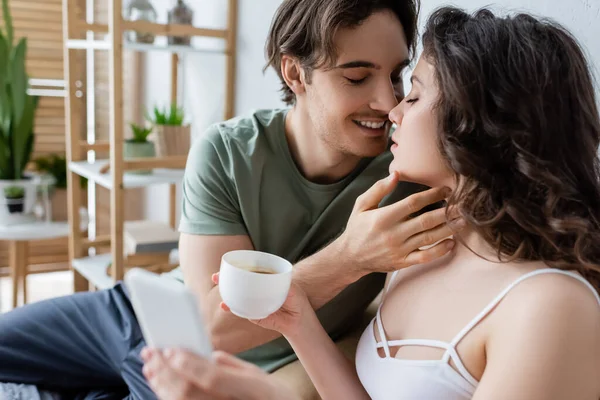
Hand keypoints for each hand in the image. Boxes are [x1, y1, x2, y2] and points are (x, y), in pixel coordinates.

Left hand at [142, 347, 297, 399]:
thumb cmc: (273, 397)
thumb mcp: (258, 376)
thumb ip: (231, 365)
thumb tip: (206, 354)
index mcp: (250, 389)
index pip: (211, 377)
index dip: (188, 363)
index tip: (170, 349)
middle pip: (189, 391)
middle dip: (165, 370)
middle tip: (151, 352)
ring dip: (161, 384)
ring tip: (151, 367)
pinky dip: (168, 397)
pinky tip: (161, 386)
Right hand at [213, 273, 312, 337]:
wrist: (299, 321)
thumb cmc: (297, 300)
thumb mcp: (293, 288)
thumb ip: (285, 284)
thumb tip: (275, 279)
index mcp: (265, 280)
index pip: (249, 271)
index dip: (238, 267)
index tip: (228, 264)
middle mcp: (257, 290)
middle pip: (239, 283)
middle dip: (225, 278)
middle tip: (216, 276)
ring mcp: (253, 302)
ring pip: (236, 296)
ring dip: (225, 291)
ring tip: (218, 286)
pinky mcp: (253, 314)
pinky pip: (241, 310)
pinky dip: (232, 308)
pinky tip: (225, 305)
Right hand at [339, 171, 463, 275]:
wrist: (349, 257)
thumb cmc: (356, 229)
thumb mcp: (361, 205)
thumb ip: (378, 189)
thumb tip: (396, 174)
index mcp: (383, 217)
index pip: (413, 203)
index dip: (431, 195)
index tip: (445, 190)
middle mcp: (393, 234)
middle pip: (426, 220)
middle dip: (446, 211)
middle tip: (462, 205)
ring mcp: (399, 249)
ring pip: (429, 238)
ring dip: (448, 228)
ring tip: (463, 221)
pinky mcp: (403, 262)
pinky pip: (425, 256)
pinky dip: (440, 250)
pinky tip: (451, 243)